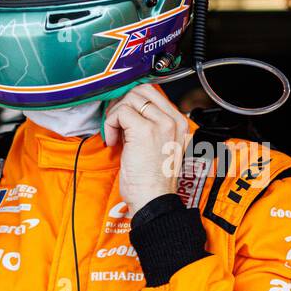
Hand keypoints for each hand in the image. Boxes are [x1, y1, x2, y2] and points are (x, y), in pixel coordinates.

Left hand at [103, 84, 188, 213]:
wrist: (154, 200)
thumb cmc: (153, 180)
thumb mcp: (159, 146)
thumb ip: (151, 125)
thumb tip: (128, 108)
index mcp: (179, 122)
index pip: (153, 93)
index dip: (132, 103)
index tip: (124, 119)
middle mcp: (173, 120)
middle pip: (141, 90)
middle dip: (123, 103)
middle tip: (116, 123)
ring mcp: (160, 123)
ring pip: (129, 99)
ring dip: (115, 115)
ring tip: (116, 135)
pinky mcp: (144, 130)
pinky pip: (120, 112)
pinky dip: (110, 124)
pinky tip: (113, 141)